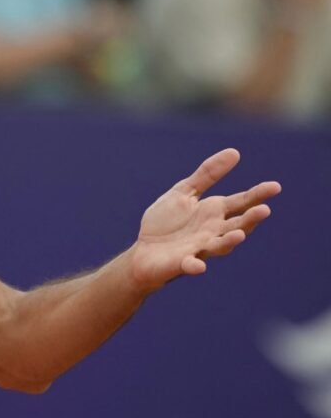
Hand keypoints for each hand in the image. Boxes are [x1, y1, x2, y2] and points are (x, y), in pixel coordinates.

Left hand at [130, 149, 280, 290]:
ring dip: (230, 241)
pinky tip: (197, 265)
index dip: (257, 195)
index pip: (241, 203)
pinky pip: (190, 265)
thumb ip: (207, 175)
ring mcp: (199, 248)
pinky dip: (194, 266)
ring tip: (239, 234)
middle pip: (237, 225)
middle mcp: (213, 232)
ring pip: (220, 246)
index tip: (275, 187)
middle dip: (250, 219)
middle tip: (264, 210)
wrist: (142, 250)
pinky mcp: (182, 263)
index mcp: (214, 212)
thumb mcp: (184, 192)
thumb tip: (235, 152)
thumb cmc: (166, 222)